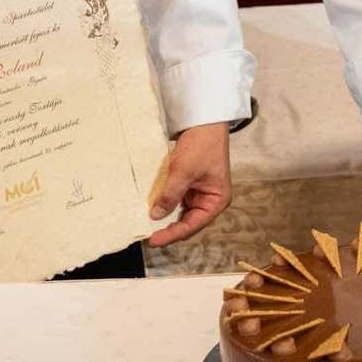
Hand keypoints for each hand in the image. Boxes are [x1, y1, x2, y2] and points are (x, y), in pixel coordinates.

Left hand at [147, 123, 231, 247]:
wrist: (204, 121)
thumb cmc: (203, 144)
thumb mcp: (184, 171)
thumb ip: (171, 194)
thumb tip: (155, 215)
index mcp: (216, 202)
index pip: (192, 226)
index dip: (172, 234)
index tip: (153, 240)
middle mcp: (208, 201)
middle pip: (186, 223)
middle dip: (167, 228)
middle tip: (146, 234)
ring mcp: (198, 193)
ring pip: (179, 212)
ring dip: (164, 216)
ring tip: (145, 223)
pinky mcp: (188, 184)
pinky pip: (174, 199)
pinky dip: (163, 202)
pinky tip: (150, 206)